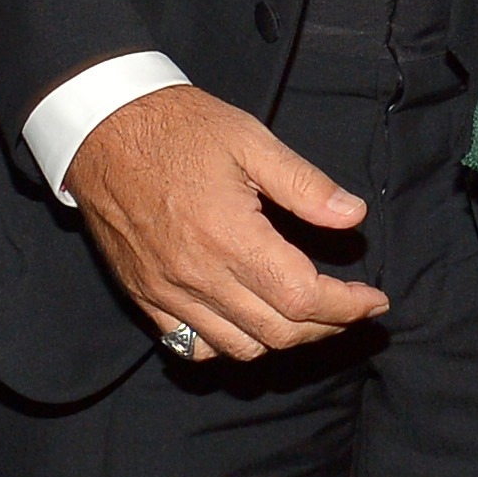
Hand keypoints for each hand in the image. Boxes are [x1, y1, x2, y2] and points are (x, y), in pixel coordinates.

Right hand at [62, 83, 389, 360]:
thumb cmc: (179, 128)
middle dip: (326, 326)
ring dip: (283, 340)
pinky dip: (230, 344)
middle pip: (278, 333)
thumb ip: (304, 185)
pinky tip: (248, 320)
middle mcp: (198, 276)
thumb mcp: (250, 139)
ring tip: (307, 315)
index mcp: (230, 237)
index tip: (375, 300)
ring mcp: (167, 293)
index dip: (347, 306)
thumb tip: (353, 216)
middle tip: (349, 306)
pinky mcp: (145, 296)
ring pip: (240, 349)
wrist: (103, 128)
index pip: (303, 298)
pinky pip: (193, 346)